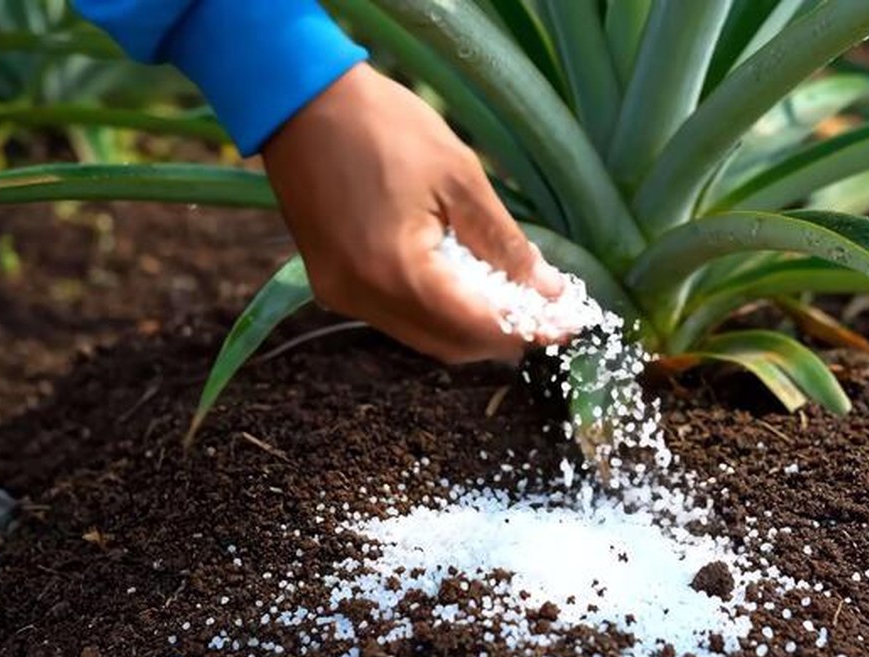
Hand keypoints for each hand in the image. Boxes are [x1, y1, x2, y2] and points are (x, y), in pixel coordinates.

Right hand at [261, 64, 566, 363]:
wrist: (299, 100)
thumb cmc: (383, 126)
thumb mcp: (460, 178)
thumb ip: (505, 244)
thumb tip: (547, 290)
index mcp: (397, 271)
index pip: (479, 326)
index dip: (530, 328)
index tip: (569, 323)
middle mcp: (364, 298)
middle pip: (452, 345)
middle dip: (504, 334)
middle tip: (547, 309)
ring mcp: (341, 295)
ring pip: (424, 336)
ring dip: (471, 325)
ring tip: (514, 295)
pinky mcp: (331, 284)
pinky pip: (397, 316)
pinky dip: (437, 310)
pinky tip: (466, 283)